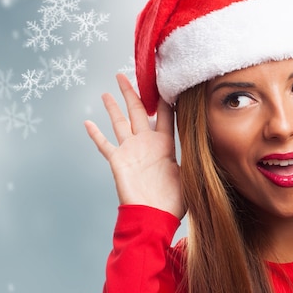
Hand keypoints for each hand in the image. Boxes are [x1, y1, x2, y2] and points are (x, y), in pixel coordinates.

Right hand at [84, 73, 184, 219]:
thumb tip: (204, 142)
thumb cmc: (172, 203)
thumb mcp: (188, 176)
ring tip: (108, 91)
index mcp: (165, 145)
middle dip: (133, 93)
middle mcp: (147, 144)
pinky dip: (96, 135)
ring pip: (121, 123)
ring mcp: (131, 152)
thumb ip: (191, 157)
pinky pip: (105, 145)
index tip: (162, 81)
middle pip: (139, 112)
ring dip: (114, 107)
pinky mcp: (118, 162)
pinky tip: (88, 122)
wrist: (154, 218)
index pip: (165, 116)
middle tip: (126, 75)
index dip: (164, 99)